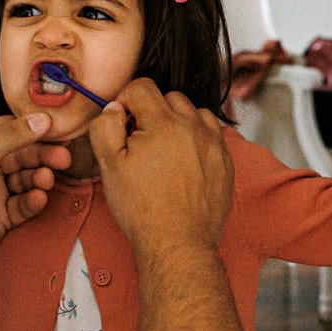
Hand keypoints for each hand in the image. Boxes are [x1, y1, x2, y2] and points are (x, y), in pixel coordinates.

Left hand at [0, 113, 69, 289]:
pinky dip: (32, 201)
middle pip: (23, 154)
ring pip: (26, 179)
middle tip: (63, 158)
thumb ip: (11, 137)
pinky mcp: (0, 217)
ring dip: (38, 178)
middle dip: (43, 155)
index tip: (60, 128)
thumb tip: (43, 118)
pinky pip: (23, 205)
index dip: (34, 128)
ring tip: (46, 179)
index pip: (10, 129)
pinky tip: (37, 198)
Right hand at [89, 79, 233, 257]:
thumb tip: (113, 108)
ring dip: (178, 122)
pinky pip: (212, 135)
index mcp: (163, 124)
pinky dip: (198, 139)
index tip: (122, 121)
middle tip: (141, 140)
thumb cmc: (142, 208)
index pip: (142, 87)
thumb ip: (105, 128)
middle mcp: (193, 127)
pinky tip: (184, 162)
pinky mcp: (226, 161)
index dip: (126, 100)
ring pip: (194, 113)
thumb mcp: (109, 167)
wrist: (178, 243)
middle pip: (170, 97)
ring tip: (165, 150)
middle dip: (152, 111)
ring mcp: (214, 144)